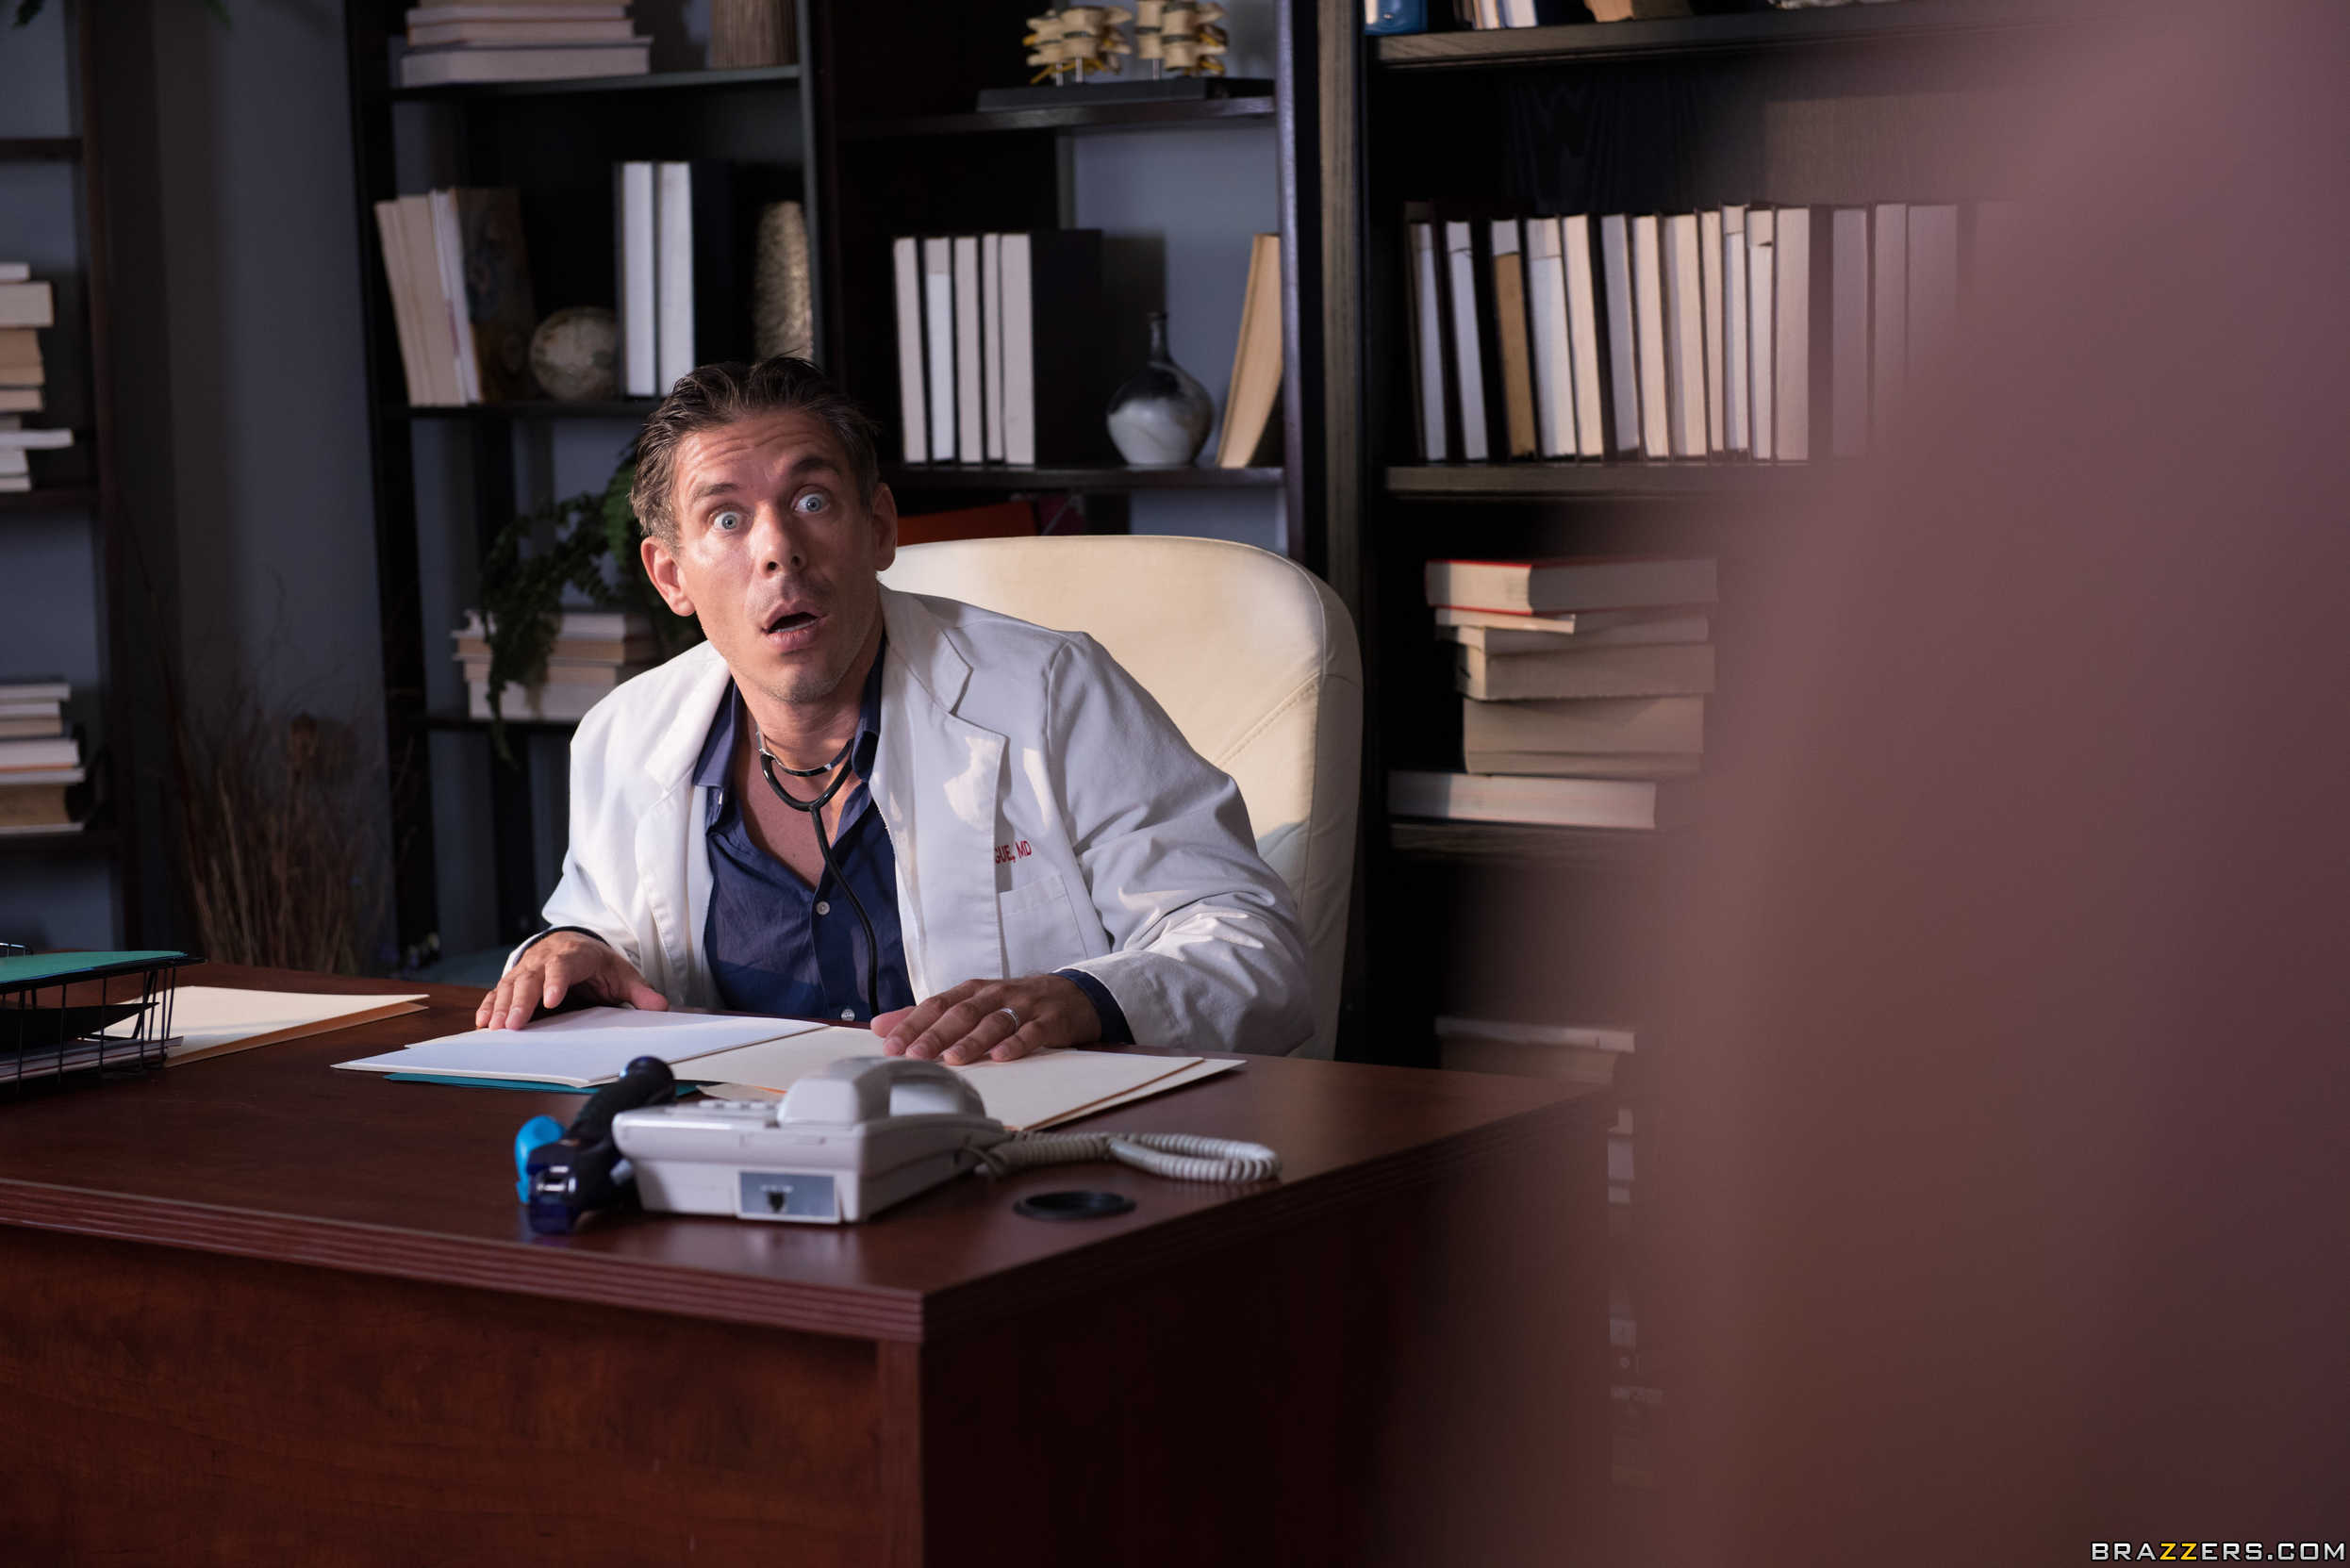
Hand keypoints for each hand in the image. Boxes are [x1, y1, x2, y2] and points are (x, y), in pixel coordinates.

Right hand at [474, 931, 668, 1030]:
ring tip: (494, 1027)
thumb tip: (661, 1007)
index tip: (552, 1001)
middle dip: (521, 1002)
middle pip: (531, 978)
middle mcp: (546, 958)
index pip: (564, 966)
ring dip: (501, 1006)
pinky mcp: (514, 979)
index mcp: (575, 955)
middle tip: (514, 1025)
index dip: (556, 982)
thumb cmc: (597, 964)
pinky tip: (483, 1022)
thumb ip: (639, 992)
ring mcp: (527, 968)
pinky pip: (498, 991)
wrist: (573, 944)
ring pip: (511, 985)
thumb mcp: (622, 974)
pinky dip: (489, 1006)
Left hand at [873, 974, 1100, 1065]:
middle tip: (913, 1055)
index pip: (936, 1005)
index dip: (913, 1024)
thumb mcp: (971, 1004)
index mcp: (972, 990)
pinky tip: (1001, 1057)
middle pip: (961, 1013)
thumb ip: (927, 1016)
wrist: (1071, 995)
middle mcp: (995, 995)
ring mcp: (1023, 1006)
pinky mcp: (1049, 1020)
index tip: (890, 1045)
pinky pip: (1031, 1032)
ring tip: (952, 1059)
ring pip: (994, 1022)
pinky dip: (1016, 1044)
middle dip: (935, 1034)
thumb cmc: (1013, 1003)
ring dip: (972, 1041)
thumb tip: (880, 1025)